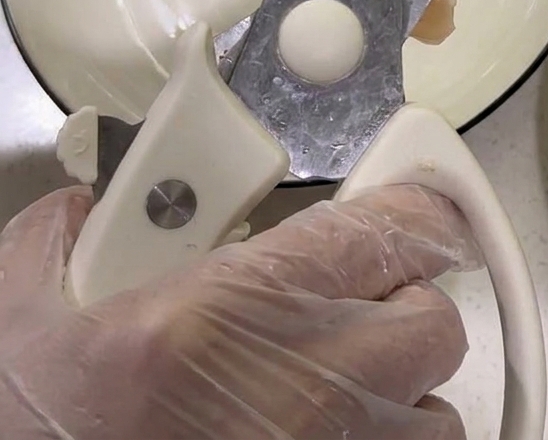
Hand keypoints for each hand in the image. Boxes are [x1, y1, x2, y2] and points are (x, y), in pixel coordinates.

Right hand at [0, 184, 478, 438]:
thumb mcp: (25, 324)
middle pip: (431, 323)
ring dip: (405, 384)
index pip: (386, 230)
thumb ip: (63, 244)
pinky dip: (391, 439)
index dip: (415, 206)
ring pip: (435, 410)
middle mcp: (302, 393)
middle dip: (408, 301)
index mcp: (230, 316)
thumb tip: (82, 209)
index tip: (414, 201)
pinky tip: (339, 431)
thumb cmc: (44, 432)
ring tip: (348, 375)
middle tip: (360, 298)